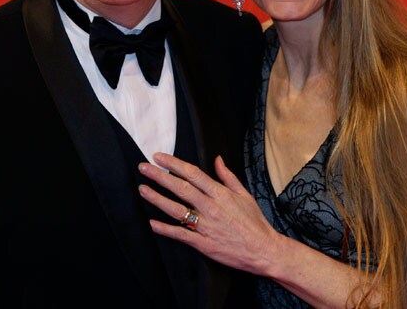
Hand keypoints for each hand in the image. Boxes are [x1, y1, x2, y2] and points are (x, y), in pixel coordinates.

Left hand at [138, 153, 280, 274]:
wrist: (263, 250)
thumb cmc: (255, 222)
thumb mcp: (244, 194)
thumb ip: (228, 176)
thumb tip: (217, 159)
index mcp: (220, 193)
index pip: (192, 173)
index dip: (173, 164)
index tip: (158, 157)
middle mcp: (210, 207)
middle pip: (180, 188)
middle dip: (159, 176)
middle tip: (143, 167)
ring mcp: (205, 225)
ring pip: (176, 209)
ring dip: (157, 198)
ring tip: (142, 189)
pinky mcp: (203, 243)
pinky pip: (180, 234)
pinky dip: (164, 228)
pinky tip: (151, 222)